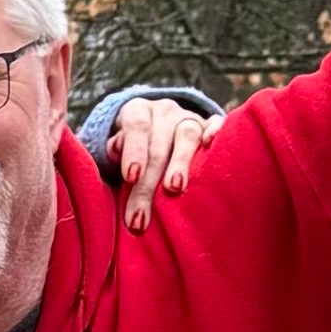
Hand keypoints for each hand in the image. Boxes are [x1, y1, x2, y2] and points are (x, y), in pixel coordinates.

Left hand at [107, 96, 220, 233]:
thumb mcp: (116, 147)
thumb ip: (113, 151)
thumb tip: (115, 149)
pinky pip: (216, 123)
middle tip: (140, 219)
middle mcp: (164, 111)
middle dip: (148, 184)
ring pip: (187, 135)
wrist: (155, 130)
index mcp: (137, 112)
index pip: (136, 127)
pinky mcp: (208, 125)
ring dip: (180, 163)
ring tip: (175, 189)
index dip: (134, 151)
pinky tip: (211, 143)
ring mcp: (188, 117)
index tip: (131, 177)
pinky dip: (216, 131)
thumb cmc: (132, 150)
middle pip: (158, 146)